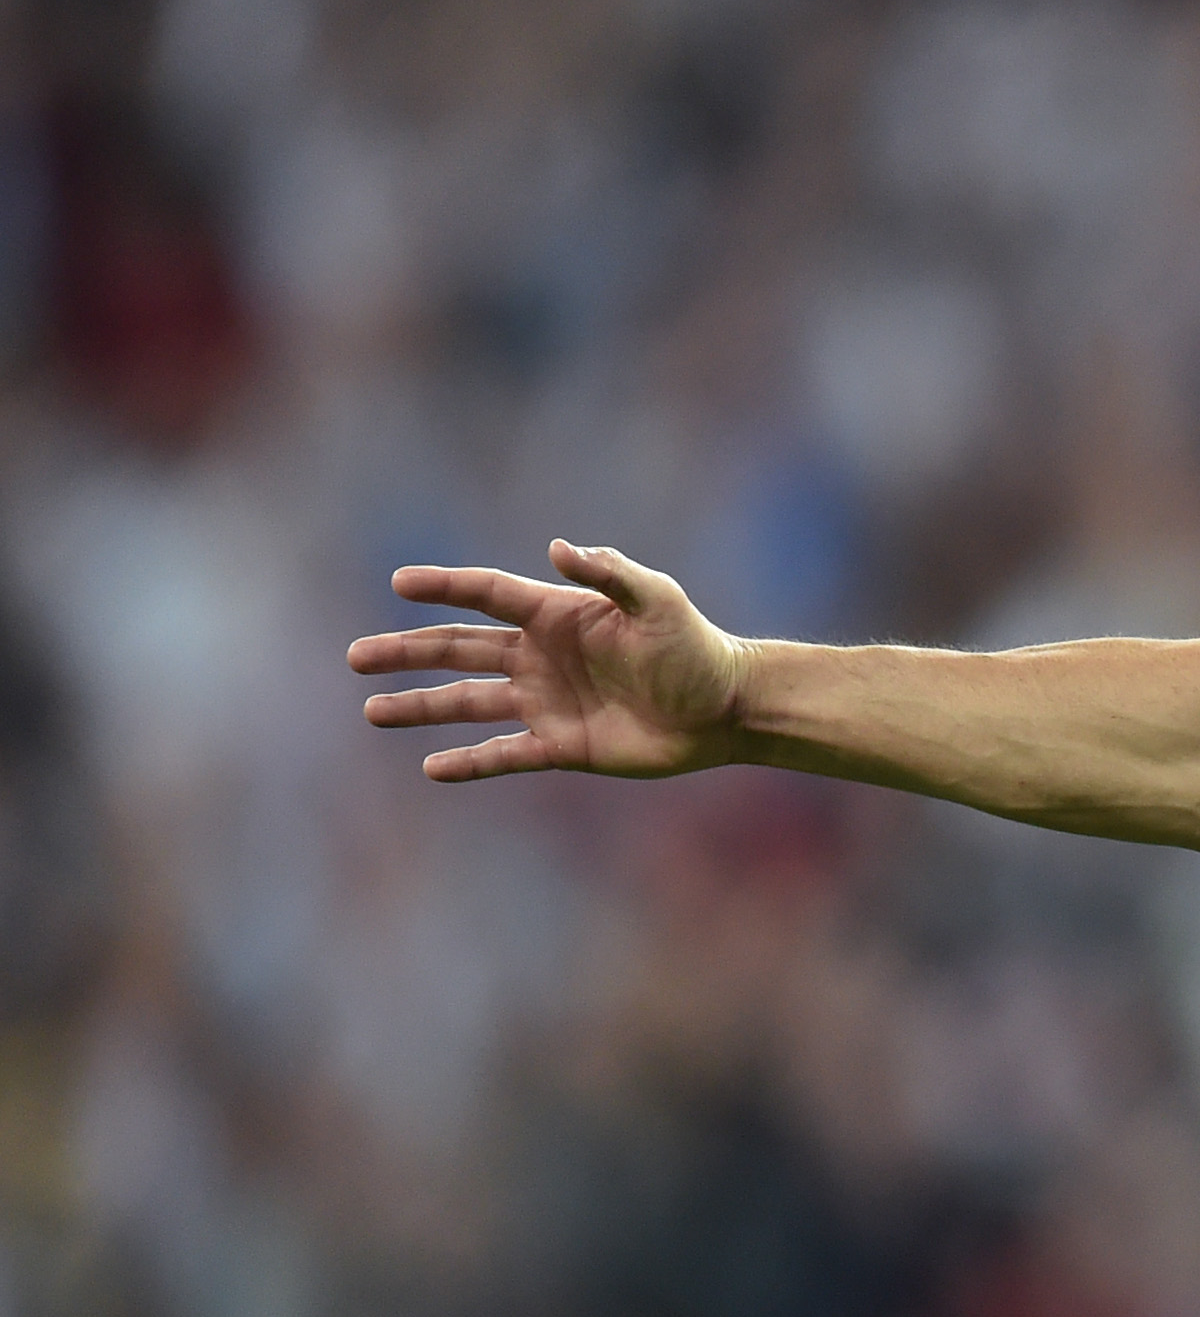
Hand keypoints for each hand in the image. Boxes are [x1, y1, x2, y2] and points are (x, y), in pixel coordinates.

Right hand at [350, 541, 747, 782]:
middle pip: (459, 650)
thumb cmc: (695, 647)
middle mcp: (541, 657)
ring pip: (468, 703)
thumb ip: (609, 573)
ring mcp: (547, 702)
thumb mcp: (657, 602)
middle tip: (356, 657)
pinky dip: (469, 762)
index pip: (486, 595)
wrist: (725, 708)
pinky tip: (432, 768)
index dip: (444, 587)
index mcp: (557, 616)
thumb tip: (557, 548)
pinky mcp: (562, 746)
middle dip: (407, 651)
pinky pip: (504, 754)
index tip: (399, 582)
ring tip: (373, 710)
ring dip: (421, 706)